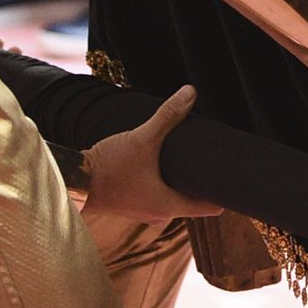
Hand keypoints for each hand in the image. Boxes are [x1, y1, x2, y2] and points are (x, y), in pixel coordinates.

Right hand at [81, 84, 224, 220]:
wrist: (73, 181)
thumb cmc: (108, 166)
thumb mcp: (142, 138)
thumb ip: (168, 116)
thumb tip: (191, 93)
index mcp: (169, 206)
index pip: (211, 207)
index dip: (226, 193)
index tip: (234, 176)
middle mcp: (160, 215)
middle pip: (194, 201)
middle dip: (204, 182)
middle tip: (215, 160)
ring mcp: (145, 211)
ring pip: (175, 198)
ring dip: (184, 182)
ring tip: (193, 159)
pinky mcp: (132, 203)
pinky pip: (159, 195)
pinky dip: (167, 183)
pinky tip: (167, 164)